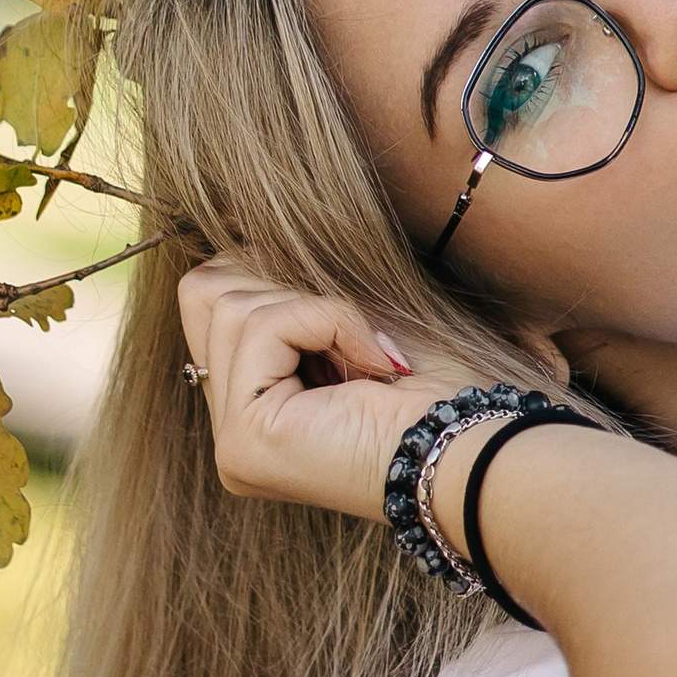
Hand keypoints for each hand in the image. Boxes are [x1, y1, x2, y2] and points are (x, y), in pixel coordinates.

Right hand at [178, 253, 461, 521]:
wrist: (471, 443)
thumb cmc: (433, 384)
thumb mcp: (347, 318)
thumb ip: (284, 288)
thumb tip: (237, 233)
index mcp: (252, 412)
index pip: (211, 301)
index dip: (277, 280)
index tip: (348, 320)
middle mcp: (232, 435)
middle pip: (204, 295)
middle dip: (283, 287)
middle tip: (354, 334)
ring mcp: (233, 442)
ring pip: (231, 303)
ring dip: (315, 308)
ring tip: (369, 355)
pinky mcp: (244, 438)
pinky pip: (262, 324)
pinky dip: (327, 320)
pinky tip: (372, 363)